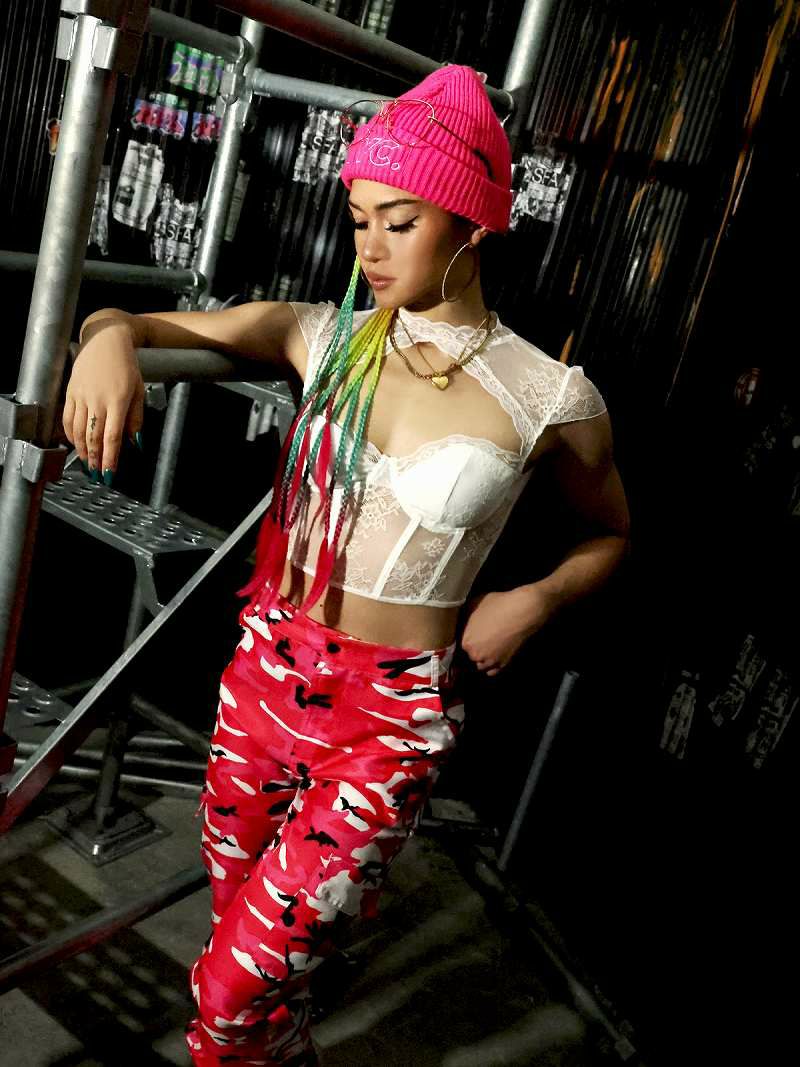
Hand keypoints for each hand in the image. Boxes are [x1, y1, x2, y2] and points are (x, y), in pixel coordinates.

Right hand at [62, 318, 144, 480]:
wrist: (105, 340)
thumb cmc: (126, 365)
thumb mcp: (138, 391)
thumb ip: (136, 420)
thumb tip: (135, 443)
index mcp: (118, 401)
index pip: (112, 438)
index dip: (110, 459)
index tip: (109, 473)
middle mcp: (98, 400)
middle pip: (93, 438)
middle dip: (95, 459)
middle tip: (96, 474)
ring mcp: (81, 396)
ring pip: (79, 431)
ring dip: (82, 450)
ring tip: (87, 464)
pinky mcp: (70, 392)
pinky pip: (68, 418)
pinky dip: (70, 434)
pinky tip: (75, 444)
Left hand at [459, 585, 555, 675]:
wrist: (521, 612)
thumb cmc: (496, 606)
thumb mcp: (473, 604)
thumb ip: (464, 616)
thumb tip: (460, 620)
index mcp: (466, 642)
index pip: (459, 644)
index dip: (465, 637)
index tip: (470, 631)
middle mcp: (476, 655)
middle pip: (469, 655)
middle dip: (473, 648)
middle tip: (480, 638)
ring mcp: (490, 661)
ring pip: (480, 665)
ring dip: (481, 658)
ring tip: (486, 648)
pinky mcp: (504, 663)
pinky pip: (492, 671)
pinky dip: (491, 666)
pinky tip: (492, 657)